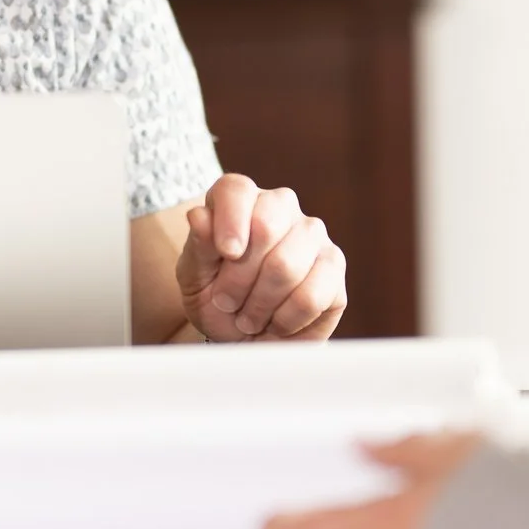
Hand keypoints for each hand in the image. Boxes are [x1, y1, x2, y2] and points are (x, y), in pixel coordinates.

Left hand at [179, 174, 346, 340]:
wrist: (245, 338)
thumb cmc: (216, 299)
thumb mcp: (194, 277)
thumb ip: (199, 247)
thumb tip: (198, 216)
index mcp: (240, 199)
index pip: (236, 190)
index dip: (229, 221)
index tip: (226, 254)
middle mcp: (281, 207)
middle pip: (265, 228)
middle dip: (239, 276)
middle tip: (226, 301)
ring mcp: (313, 235)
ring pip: (287, 266)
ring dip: (259, 304)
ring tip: (248, 317)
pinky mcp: (334, 268)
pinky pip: (312, 296)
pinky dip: (285, 319)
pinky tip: (276, 323)